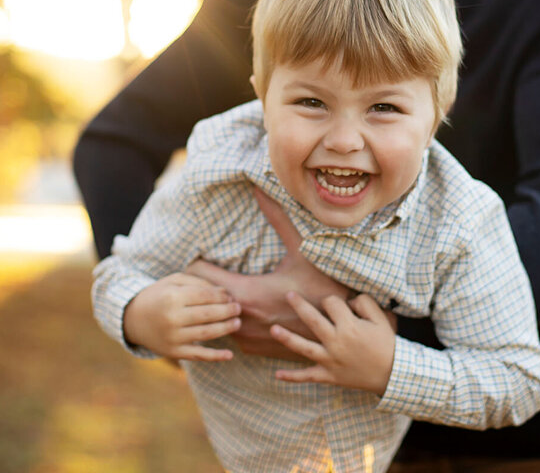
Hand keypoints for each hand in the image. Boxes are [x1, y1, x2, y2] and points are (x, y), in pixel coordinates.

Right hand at [123, 272, 241, 361]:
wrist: (133, 318)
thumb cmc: (158, 295)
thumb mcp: (173, 281)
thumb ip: (197, 281)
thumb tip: (223, 291)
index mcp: (172, 297)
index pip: (205, 296)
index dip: (222, 295)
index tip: (231, 295)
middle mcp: (172, 318)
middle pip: (208, 315)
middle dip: (227, 311)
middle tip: (238, 308)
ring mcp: (173, 337)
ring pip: (206, 334)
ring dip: (226, 329)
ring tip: (237, 323)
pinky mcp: (173, 352)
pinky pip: (197, 355)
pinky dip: (215, 356)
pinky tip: (229, 355)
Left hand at [186, 186, 352, 359]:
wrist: (343, 328)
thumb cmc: (323, 285)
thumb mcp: (301, 250)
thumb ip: (277, 218)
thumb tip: (260, 188)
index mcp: (247, 293)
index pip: (198, 277)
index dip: (197, 264)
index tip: (202, 255)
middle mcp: (241, 320)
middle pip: (200, 299)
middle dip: (202, 284)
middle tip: (208, 270)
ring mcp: (246, 338)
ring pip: (213, 318)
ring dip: (216, 303)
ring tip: (225, 288)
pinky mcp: (253, 349)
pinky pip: (230, 332)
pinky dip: (231, 319)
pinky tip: (245, 308)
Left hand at [271, 292, 395, 394]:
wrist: (393, 374)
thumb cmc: (387, 344)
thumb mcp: (381, 318)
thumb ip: (364, 302)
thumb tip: (348, 300)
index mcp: (348, 326)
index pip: (331, 303)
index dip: (333, 301)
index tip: (337, 306)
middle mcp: (336, 342)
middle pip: (312, 319)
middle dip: (299, 305)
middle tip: (289, 295)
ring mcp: (330, 360)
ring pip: (303, 347)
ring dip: (287, 338)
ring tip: (272, 329)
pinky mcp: (329, 376)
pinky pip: (308, 376)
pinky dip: (292, 377)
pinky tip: (277, 375)